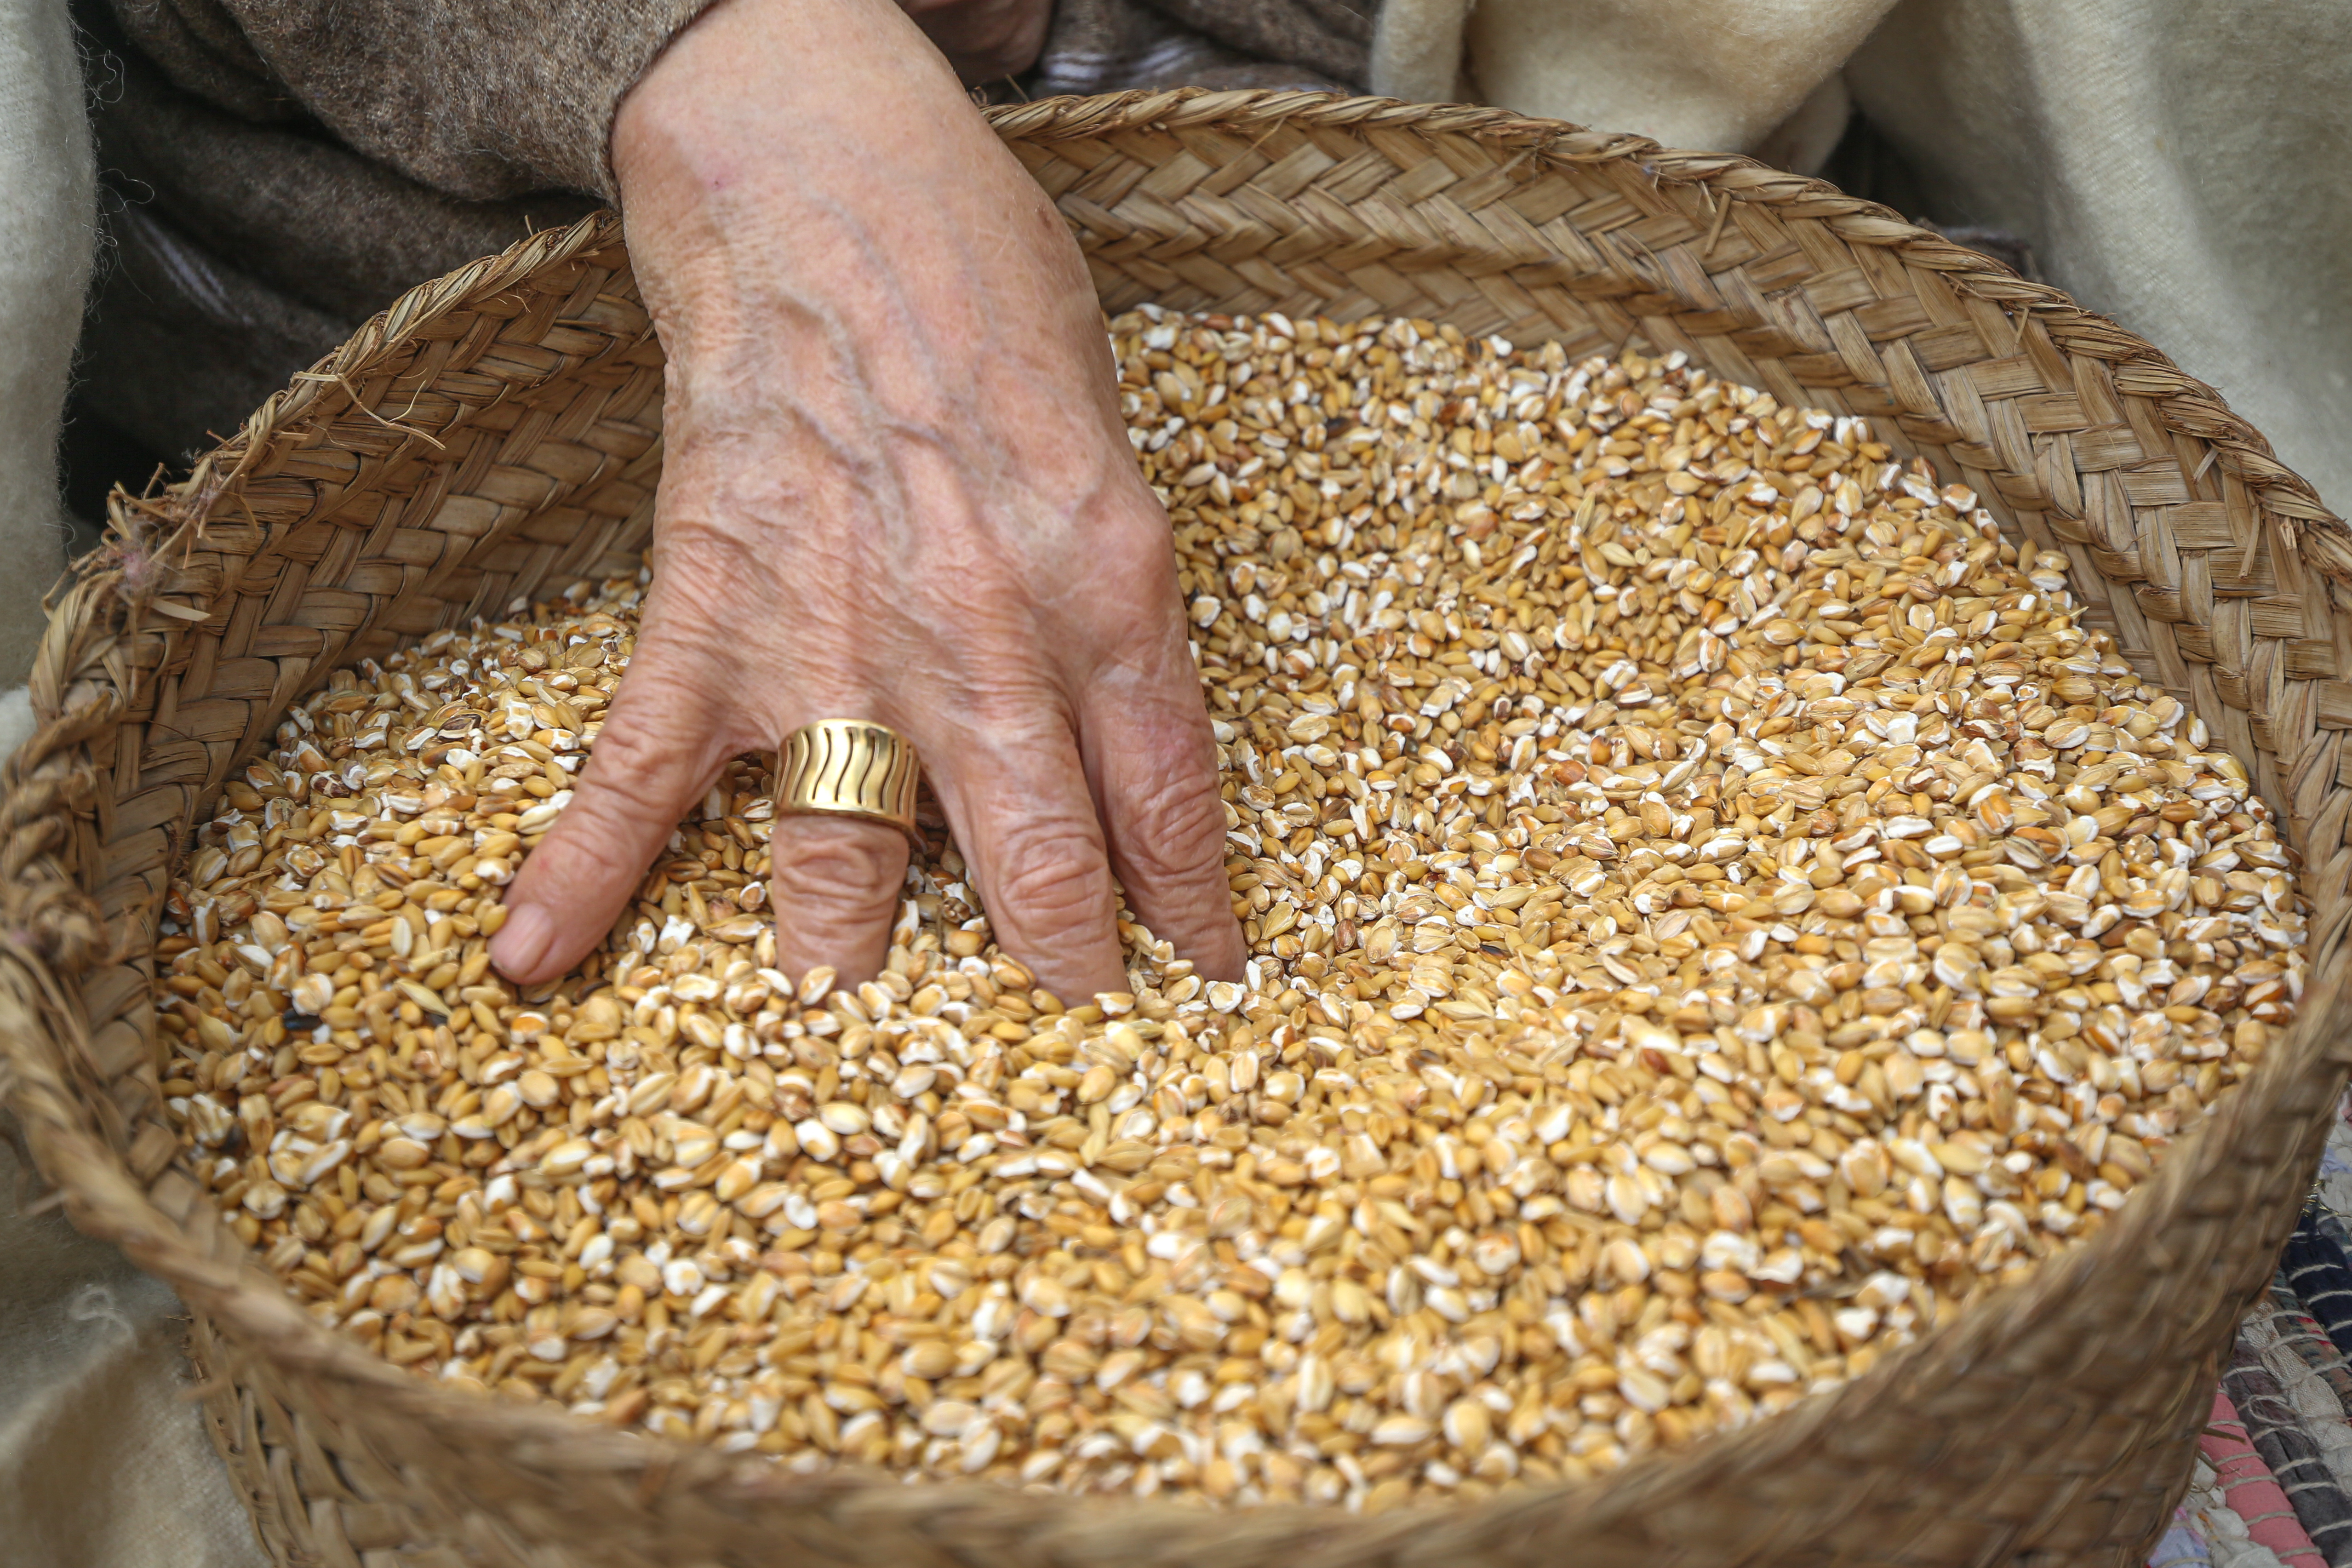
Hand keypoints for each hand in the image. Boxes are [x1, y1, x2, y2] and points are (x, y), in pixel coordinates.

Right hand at [489, 0, 1244, 1000]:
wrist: (822, 190)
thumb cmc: (986, 292)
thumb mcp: (1112, 444)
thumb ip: (1118, 603)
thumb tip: (1116, 738)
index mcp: (1103, 587)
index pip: (1162, 800)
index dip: (1188, 910)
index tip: (1206, 983)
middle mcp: (979, 641)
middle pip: (1034, 865)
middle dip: (1062, 971)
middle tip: (1076, 1037)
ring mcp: (833, 642)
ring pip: (853, 862)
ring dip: (861, 963)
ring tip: (865, 1036)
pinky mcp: (708, 617)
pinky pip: (641, 774)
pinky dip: (584, 870)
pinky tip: (533, 961)